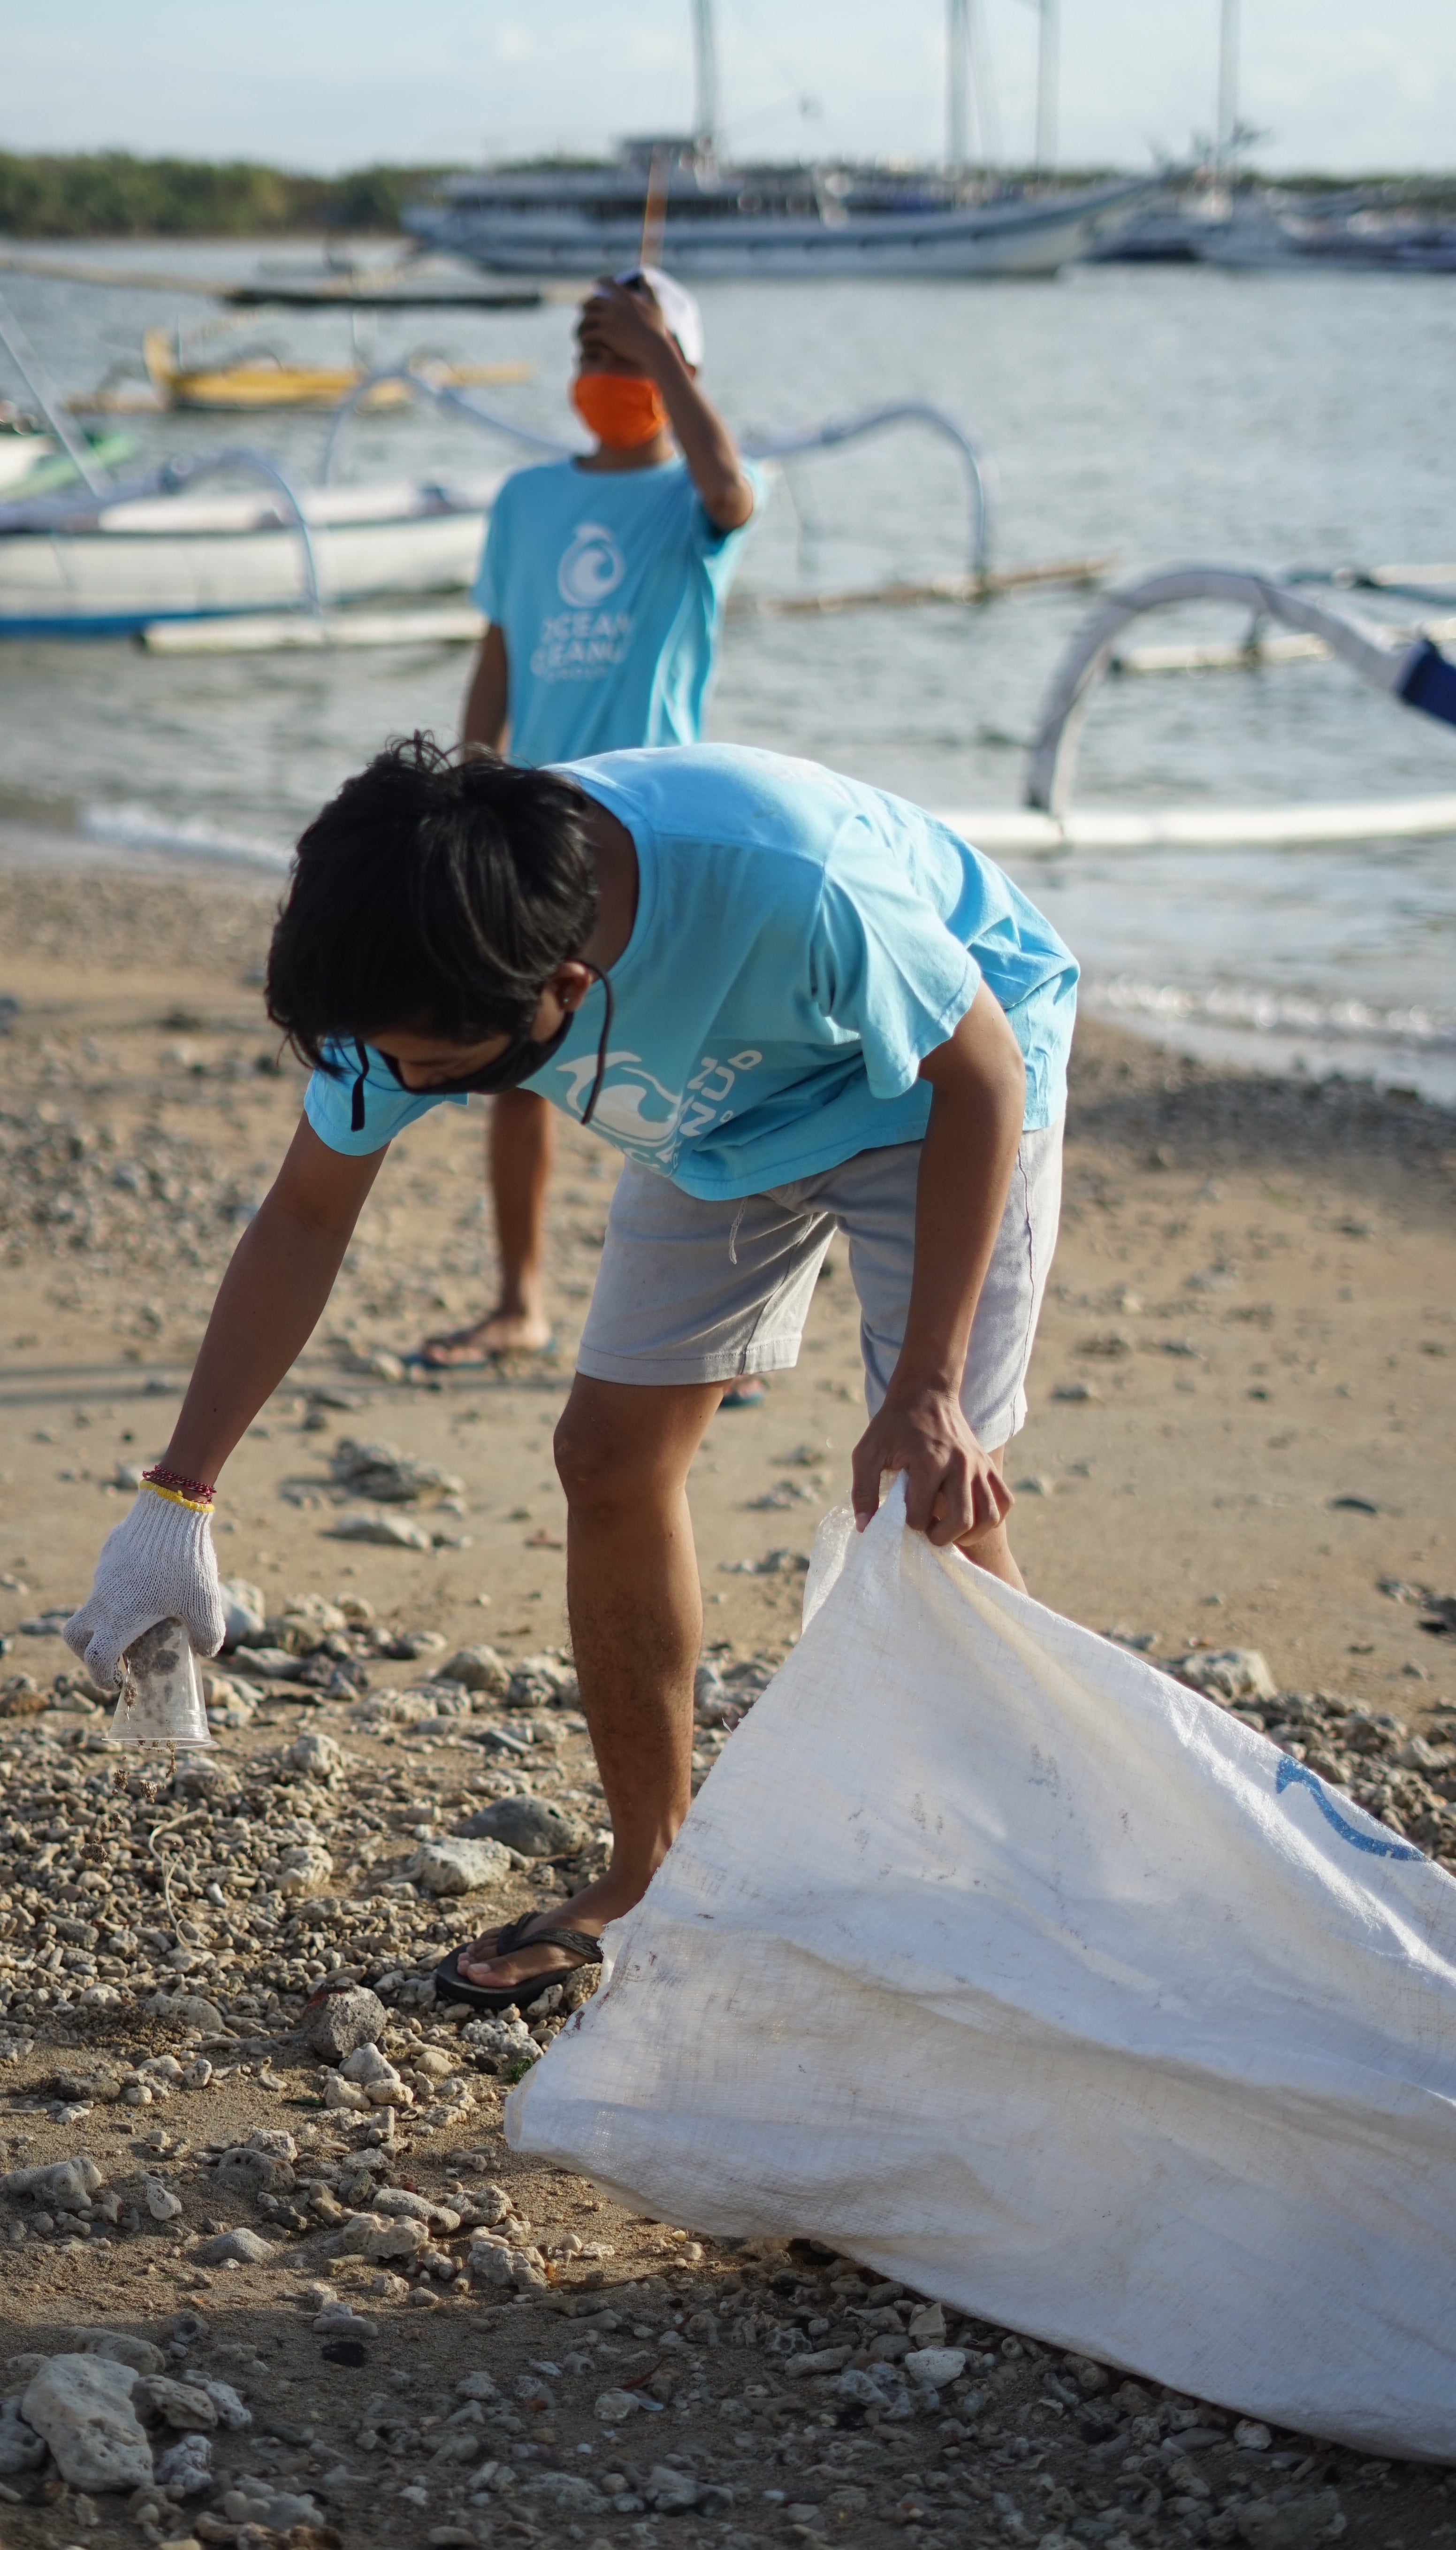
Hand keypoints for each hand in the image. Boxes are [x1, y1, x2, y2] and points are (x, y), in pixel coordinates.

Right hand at [64, 1491, 225, 1688]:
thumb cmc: (187, 1563)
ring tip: (149, 1612)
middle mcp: (104, 1597)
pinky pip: (110, 1578)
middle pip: (75, 1635)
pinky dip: (123, 1590)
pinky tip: (155, 1579)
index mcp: (120, 1616)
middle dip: (87, 1652)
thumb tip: (204, 1651)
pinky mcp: (110, 1553)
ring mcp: (103, 1573)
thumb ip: (208, 1636)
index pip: (96, 1658)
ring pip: (96, 1604)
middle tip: (113, 1656)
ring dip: (113, 1616)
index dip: (101, 1678)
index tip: (117, 1683)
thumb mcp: (207, 1605)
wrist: (172, 1509)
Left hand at [577, 276, 675, 375]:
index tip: (594, 285)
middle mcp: (614, 304)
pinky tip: (584, 341)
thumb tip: (643, 276)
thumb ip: (648, 289)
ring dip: (582, 323)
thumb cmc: (655, 329)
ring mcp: (608, 318)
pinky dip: (584, 337)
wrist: (653, 348)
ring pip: (587, 318)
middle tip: (583, 309)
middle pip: (592, 301)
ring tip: (581, 328)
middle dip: (586, 305)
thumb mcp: (654, 305)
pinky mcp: (604, 332)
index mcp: (624, 296)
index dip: (599, 282)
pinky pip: (587, 333)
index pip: (606, 282)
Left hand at [851, 1383, 1012, 1548]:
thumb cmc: (893, 1425)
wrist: (926, 1393)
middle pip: (962, 1521)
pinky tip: (972, 1516)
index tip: (903, 1516)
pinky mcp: (989, 1465)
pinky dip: (992, 1517)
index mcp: (928, 1462)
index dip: (909, 1524)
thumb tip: (866, 1528)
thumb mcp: (867, 1453)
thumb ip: (863, 1491)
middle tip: (928, 1531)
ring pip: (989, 1517)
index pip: (921, 1516)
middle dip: (941, 1537)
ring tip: (950, 1529)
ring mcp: (979, 1465)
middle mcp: (959, 1464)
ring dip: (969, 1534)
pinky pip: (1004, 1501)